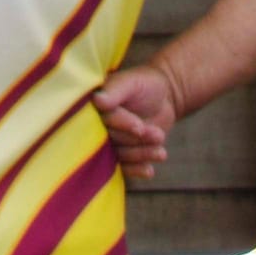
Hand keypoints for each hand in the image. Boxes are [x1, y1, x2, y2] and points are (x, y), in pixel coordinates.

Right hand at [92, 64, 176, 182]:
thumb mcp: (131, 83)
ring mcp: (108, 143)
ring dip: (141, 155)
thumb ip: (115, 90)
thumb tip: (97, 100)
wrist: (163, 97)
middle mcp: (96, 126)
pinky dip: (137, 170)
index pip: (103, 118)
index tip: (140, 126)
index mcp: (92, 106)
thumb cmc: (145, 84)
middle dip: (136, 140)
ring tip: (162, 153)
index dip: (121, 124)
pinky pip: (124, 168)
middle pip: (112, 140)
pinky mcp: (120, 155)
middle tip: (159, 135)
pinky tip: (149, 171)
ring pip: (120, 155)